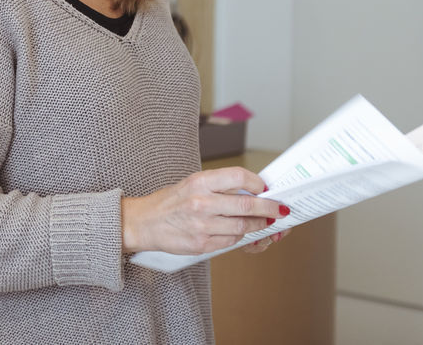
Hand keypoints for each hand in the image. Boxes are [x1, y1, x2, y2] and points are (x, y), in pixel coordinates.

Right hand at [121, 167, 286, 255]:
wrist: (143, 222)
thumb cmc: (170, 202)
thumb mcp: (191, 184)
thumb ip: (219, 187)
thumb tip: (252, 192)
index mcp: (200, 182)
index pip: (239, 177)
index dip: (258, 183)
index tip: (265, 188)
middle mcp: (202, 202)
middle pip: (248, 206)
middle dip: (269, 209)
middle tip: (279, 210)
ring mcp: (202, 225)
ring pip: (243, 227)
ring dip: (258, 225)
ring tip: (262, 222)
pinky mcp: (202, 244)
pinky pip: (231, 241)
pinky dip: (239, 237)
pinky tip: (239, 232)